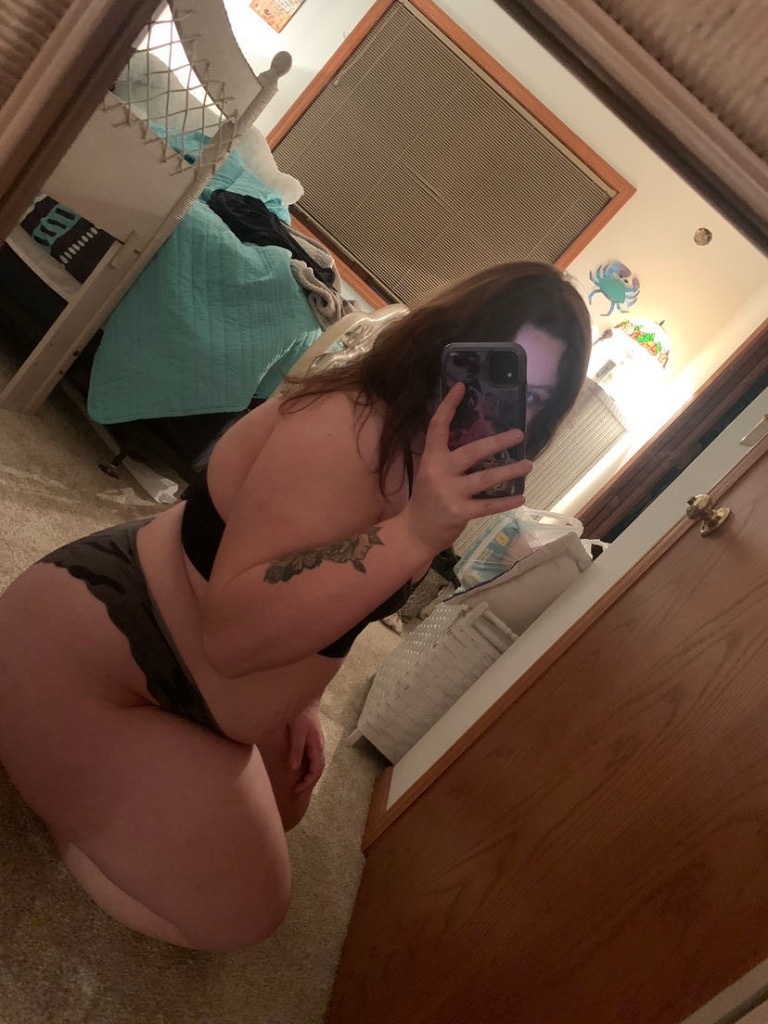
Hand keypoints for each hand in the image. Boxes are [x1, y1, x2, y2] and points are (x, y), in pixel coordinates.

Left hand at [288, 704, 324, 795]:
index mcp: (317, 747)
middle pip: (317, 770)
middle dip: (309, 784)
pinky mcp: (311, 742)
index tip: (297, 791)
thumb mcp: (297, 732)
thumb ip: (296, 749)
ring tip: (299, 788)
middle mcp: (319, 748)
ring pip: (315, 766)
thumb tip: (294, 768)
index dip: (308, 783)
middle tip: (297, 795)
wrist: (306, 700)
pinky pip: (311, 760)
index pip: (316, 770)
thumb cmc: (301, 714)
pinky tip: (299, 773)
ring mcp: (316, 745)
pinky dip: (307, 770)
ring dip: (308, 778)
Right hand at [403, 383, 532, 552]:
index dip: (449, 405)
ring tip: (529, 465)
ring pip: (486, 478)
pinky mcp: (459, 512)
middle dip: (498, 442)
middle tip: (519, 434)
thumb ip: (449, 460)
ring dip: (510, 471)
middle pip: (472, 451)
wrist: (414, 532)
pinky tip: (521, 497)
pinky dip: (506, 502)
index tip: (461, 386)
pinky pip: (488, 505)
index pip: (437, 427)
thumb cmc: (427, 500)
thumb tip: (481, 444)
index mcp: (431, 459)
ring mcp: (449, 493)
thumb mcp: (430, 473)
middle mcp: (439, 472)